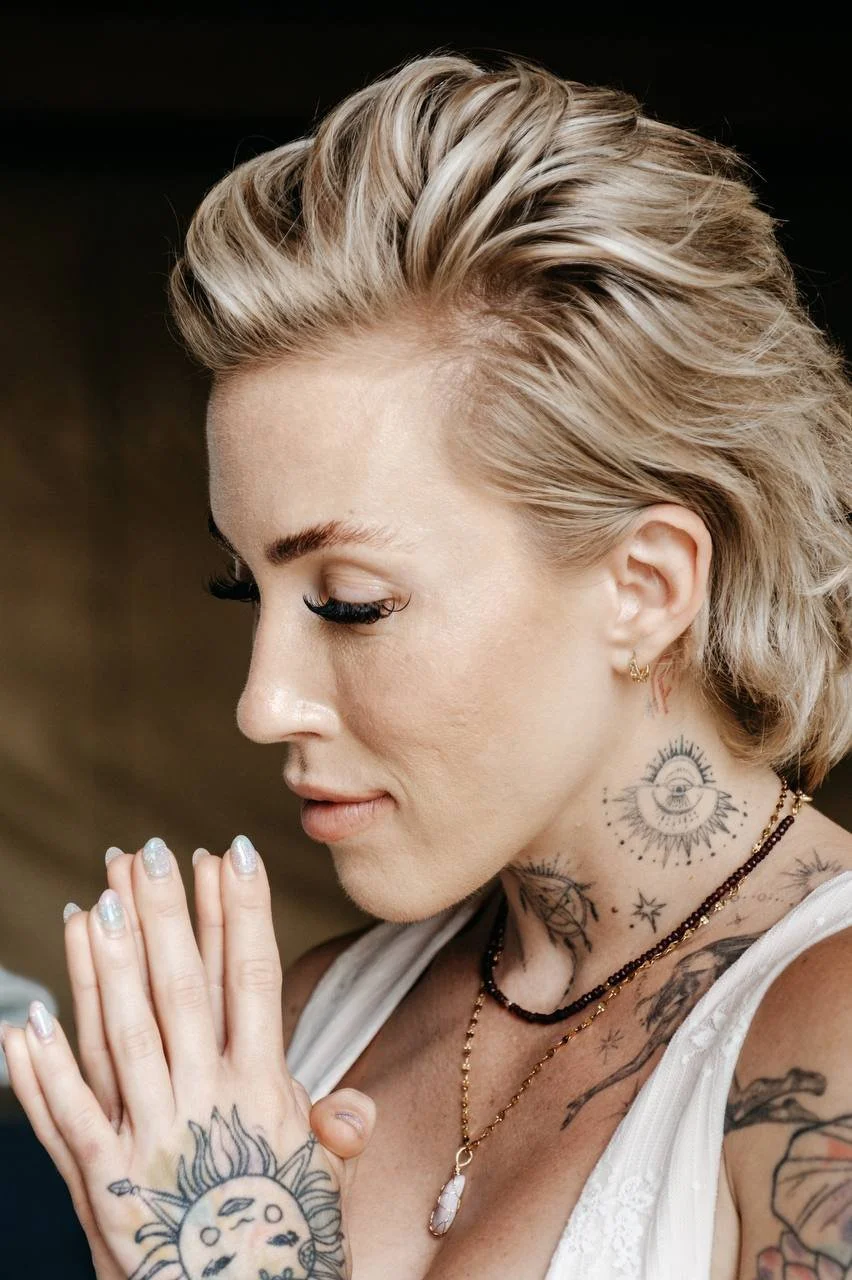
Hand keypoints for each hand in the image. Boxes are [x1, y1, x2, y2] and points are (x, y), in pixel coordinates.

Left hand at [2, 835, 375, 1279]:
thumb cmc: (286, 1247)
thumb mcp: (322, 1182)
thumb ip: (333, 1129)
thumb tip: (351, 1102)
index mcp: (263, 1091)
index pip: (252, 978)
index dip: (242, 912)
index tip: (234, 852)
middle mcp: (206, 1103)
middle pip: (181, 990)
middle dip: (168, 915)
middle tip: (151, 852)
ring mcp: (150, 1139)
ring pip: (122, 1035)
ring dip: (106, 967)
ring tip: (94, 904)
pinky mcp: (102, 1184)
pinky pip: (67, 1118)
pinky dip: (42, 1071)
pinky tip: (26, 1020)